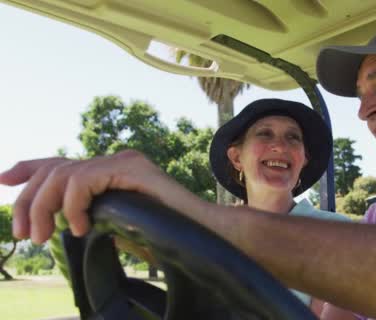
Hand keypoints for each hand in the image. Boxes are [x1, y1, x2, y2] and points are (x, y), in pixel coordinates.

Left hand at [0, 150, 190, 243]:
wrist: (205, 231)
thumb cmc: (169, 233)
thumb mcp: (119, 223)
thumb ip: (94, 213)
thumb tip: (62, 220)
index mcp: (112, 171)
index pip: (63, 162)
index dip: (30, 167)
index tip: (4, 179)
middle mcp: (116, 160)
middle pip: (56, 169)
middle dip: (29, 201)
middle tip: (25, 234)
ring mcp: (125, 161)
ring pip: (65, 173)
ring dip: (44, 207)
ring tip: (45, 236)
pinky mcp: (132, 168)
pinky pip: (86, 179)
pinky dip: (74, 204)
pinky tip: (81, 226)